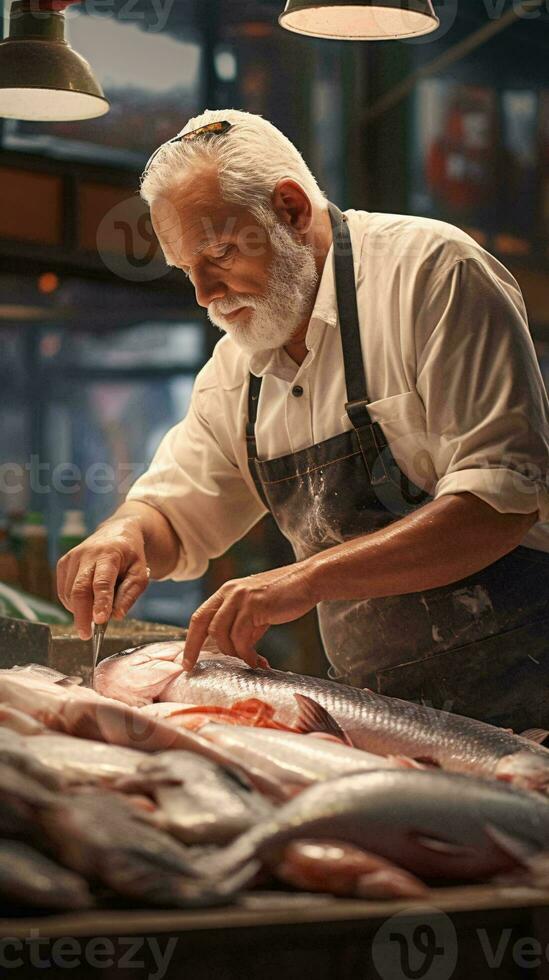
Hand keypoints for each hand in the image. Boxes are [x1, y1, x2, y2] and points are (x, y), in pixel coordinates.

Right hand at [56, 517, 150, 639]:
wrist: (116, 533)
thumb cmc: (130, 557)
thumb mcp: (141, 573)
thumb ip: (130, 594)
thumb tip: (116, 616)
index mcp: (109, 554)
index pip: (102, 582)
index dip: (100, 603)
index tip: (100, 622)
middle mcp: (87, 554)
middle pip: (79, 589)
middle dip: (81, 615)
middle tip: (86, 635)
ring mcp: (72, 558)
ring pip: (69, 592)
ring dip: (79, 610)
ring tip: (94, 615)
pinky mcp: (63, 563)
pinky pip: (63, 590)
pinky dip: (72, 604)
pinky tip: (85, 605)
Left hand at [183, 561, 317, 671]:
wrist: (308, 581)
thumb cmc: (285, 597)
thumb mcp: (257, 610)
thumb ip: (243, 627)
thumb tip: (236, 651)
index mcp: (227, 592)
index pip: (199, 616)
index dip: (190, 639)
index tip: (187, 660)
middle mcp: (230, 592)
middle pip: (202, 623)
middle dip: (194, 648)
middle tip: (193, 667)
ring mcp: (241, 597)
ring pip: (221, 633)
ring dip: (232, 652)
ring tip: (248, 661)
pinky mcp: (255, 605)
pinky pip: (241, 637)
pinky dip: (247, 654)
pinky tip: (257, 661)